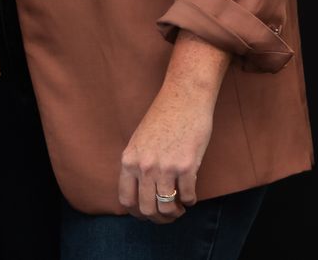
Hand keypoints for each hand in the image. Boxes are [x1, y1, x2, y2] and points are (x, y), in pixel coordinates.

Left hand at [117, 83, 214, 221]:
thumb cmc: (162, 118)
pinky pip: (188, 197)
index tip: (148, 214)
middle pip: (146, 209)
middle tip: (168, 214)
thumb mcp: (139, 141)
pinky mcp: (186, 167)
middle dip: (158, 218)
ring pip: (166, 208)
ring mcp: (165, 168)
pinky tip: (191, 196)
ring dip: (175, 213)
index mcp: (128, 160)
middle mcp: (144, 166)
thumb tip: (141, 191)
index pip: (126, 199)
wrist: (183, 99)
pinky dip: (190, 201)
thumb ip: (137, 165)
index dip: (137, 213)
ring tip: (180, 207)